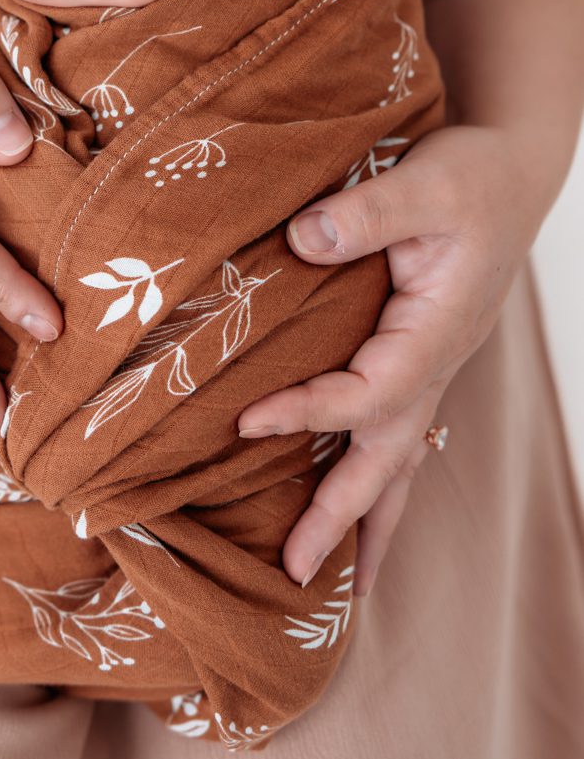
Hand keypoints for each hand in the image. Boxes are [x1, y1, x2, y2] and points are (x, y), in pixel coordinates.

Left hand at [235, 125, 545, 597]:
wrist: (512, 173)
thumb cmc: (471, 176)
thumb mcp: (425, 184)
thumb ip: (367, 214)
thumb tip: (303, 240)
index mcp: (436, 329)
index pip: (369, 393)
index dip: (311, 413)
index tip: (246, 424)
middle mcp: (436, 362)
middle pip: (390, 457)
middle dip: (344, 518)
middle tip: (296, 574)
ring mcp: (431, 366)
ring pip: (399, 457)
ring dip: (367, 518)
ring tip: (337, 585)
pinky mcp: (419, 356)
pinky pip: (394, 430)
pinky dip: (375, 476)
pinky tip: (354, 504)